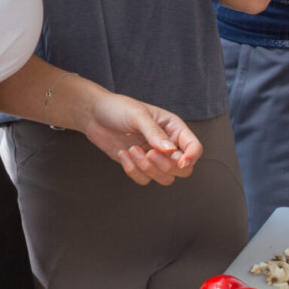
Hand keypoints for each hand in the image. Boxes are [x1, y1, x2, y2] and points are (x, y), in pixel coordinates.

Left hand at [82, 93, 202, 186]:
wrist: (94, 114)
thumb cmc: (118, 108)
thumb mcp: (137, 116)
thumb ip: (154, 133)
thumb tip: (170, 150)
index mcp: (173, 128)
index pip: (194, 147)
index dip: (191, 157)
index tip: (179, 161)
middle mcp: (167, 145)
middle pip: (183, 169)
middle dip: (166, 166)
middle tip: (149, 153)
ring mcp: (153, 157)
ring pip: (165, 178)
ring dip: (147, 168)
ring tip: (132, 150)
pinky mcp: (138, 166)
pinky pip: (144, 180)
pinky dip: (133, 171)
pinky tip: (122, 153)